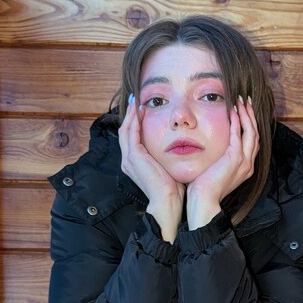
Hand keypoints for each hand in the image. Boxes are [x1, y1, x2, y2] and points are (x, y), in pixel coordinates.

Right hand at [119, 96, 184, 240]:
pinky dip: (134, 120)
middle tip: (136, 101)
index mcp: (134, 164)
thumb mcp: (167, 168)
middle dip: (130, 116)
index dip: (135, 124)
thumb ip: (165, 157)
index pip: (131, 139)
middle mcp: (128, 161)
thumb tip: (177, 147)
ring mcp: (128, 159)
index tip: (142, 110)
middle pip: (125, 132)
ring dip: (130, 115)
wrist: (167, 202)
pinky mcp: (133, 156)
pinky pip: (130, 133)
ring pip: (125, 130)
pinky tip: (140, 110)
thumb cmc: (172, 189)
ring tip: (136, 102)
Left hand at [187, 96, 259, 210]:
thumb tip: (212, 149)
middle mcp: (248, 164)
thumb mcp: (215, 171)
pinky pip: (239, 135)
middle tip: (247, 101)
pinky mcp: (236, 159)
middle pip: (255, 134)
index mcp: (245, 168)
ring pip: (251, 132)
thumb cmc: (205, 189)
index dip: (250, 125)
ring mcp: (244, 162)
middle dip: (251, 116)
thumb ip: (219, 159)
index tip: (245, 111)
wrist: (204, 201)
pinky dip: (237, 122)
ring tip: (242, 101)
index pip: (252, 142)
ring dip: (246, 115)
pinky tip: (233, 111)